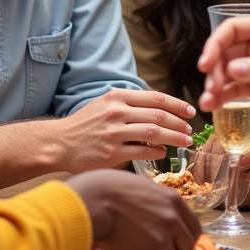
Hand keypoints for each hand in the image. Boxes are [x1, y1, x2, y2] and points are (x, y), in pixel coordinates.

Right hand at [56, 89, 195, 172]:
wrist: (59, 143)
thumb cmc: (85, 124)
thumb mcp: (105, 104)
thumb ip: (130, 105)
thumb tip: (160, 111)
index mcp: (117, 96)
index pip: (155, 98)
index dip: (177, 105)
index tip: (190, 111)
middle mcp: (117, 112)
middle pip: (158, 115)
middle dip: (179, 123)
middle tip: (190, 130)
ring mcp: (114, 133)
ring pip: (154, 133)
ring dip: (174, 137)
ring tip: (185, 141)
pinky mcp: (111, 153)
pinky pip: (142, 152)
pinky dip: (157, 152)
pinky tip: (163, 153)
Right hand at [69, 169, 200, 249]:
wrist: (93, 201)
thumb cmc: (108, 189)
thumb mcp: (140, 186)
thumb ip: (155, 200)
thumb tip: (157, 209)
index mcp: (173, 200)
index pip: (195, 228)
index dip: (185, 239)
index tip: (175, 245)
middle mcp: (173, 219)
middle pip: (186, 248)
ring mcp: (162, 238)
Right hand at [197, 16, 249, 140]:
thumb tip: (233, 70)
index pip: (233, 29)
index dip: (215, 43)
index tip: (206, 63)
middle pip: (225, 51)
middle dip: (213, 69)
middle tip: (211, 87)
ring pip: (226, 72)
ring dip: (214, 85)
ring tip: (208, 102)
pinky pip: (235, 90)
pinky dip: (223, 97)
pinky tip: (214, 106)